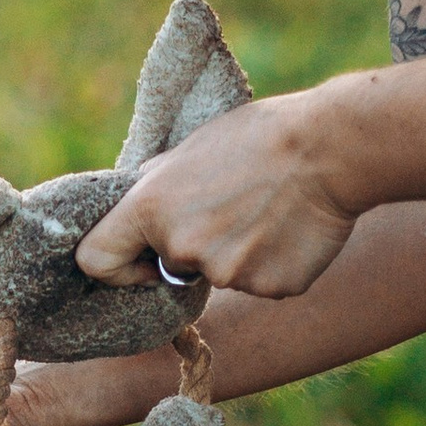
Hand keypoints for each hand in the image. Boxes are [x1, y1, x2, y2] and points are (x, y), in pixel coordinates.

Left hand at [74, 97, 357, 301]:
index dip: (116, 265)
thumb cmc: (257, 138)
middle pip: (173, 269)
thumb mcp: (187, 149)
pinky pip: (261, 284)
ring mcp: (228, 274)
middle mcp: (182, 248)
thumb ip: (153, 186)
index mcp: (150, 209)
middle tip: (231, 207)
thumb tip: (131, 207)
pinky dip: (272, 263)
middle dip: (195, 246)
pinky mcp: (271, 288)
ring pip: (222, 275)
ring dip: (238, 253)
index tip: (141, 260)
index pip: (95, 259)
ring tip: (267, 211)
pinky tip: (289, 229)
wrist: (329, 149)